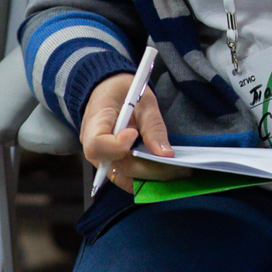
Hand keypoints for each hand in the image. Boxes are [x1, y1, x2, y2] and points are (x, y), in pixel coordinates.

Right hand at [81, 72, 187, 193]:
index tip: (134, 134)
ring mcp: (101, 159)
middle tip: (178, 168)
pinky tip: (166, 173)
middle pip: (116, 166)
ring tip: (178, 172)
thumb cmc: (123, 92)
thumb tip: (165, 154)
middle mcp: (93, 147)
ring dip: (151, 177)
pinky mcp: (112, 165)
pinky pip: (127, 178)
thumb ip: (153, 126)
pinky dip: (146, 178)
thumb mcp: (142, 100)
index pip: (97, 145)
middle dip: (149, 169)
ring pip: (124, 177)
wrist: (108, 92)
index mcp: (94, 123)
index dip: (117, 146)